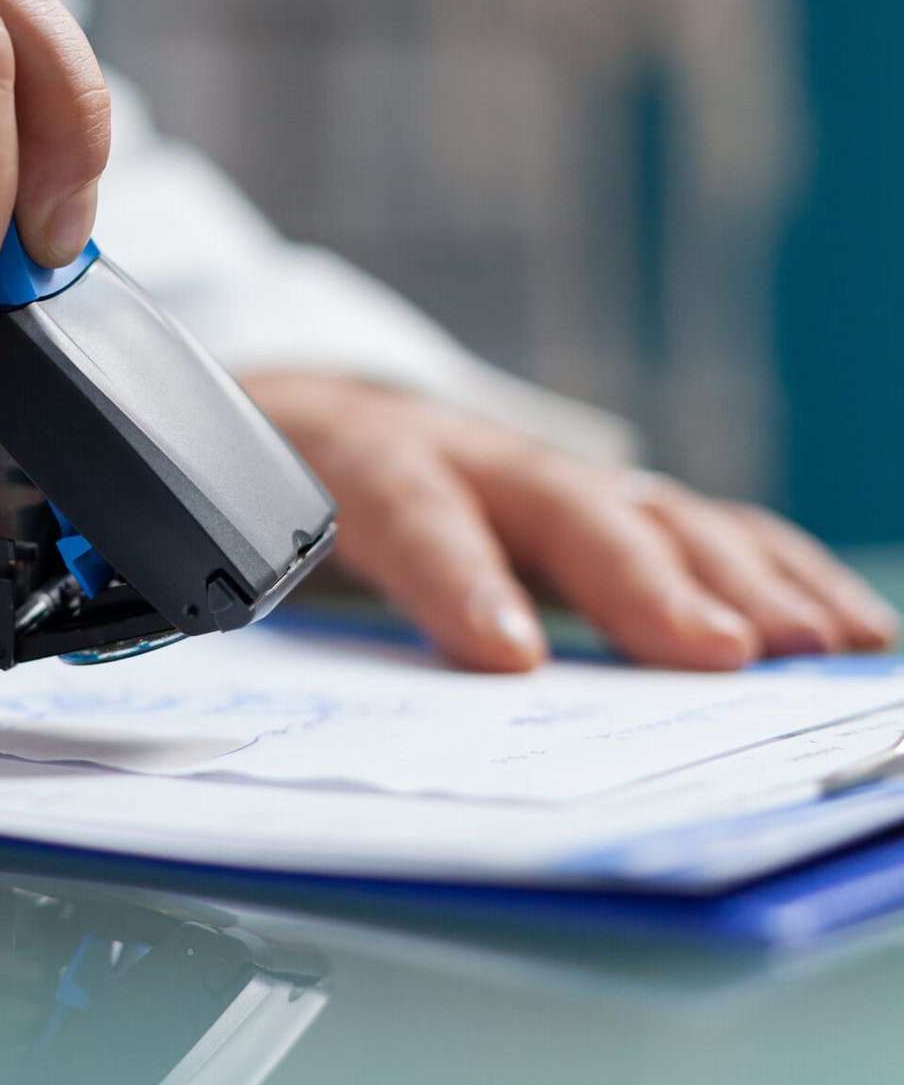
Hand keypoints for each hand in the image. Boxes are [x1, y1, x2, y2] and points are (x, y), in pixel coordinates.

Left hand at [243, 377, 897, 672]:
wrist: (318, 410)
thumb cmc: (293, 489)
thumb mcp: (252, 530)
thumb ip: (261, 587)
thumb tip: (241, 674)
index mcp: (369, 461)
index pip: (412, 508)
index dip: (459, 576)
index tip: (504, 651)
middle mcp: (481, 457)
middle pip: (570, 508)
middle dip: (648, 582)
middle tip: (720, 651)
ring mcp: (561, 477)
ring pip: (657, 514)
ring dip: (745, 583)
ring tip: (816, 647)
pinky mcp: (615, 502)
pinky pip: (709, 531)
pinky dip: (782, 576)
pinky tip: (845, 627)